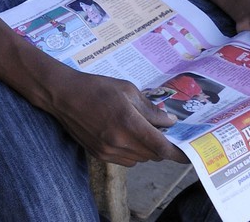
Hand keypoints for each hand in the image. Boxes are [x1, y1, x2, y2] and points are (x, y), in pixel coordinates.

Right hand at [41, 66, 187, 165]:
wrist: (62, 95)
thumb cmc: (96, 87)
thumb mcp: (127, 90)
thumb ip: (150, 109)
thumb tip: (169, 122)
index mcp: (129, 123)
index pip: (162, 148)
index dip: (178, 153)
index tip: (187, 151)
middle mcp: (119, 141)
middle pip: (153, 155)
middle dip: (160, 146)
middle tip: (160, 131)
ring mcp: (108, 151)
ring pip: (140, 160)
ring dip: (146, 150)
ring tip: (138, 131)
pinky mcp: (99, 155)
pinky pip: (126, 161)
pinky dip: (132, 153)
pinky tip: (124, 136)